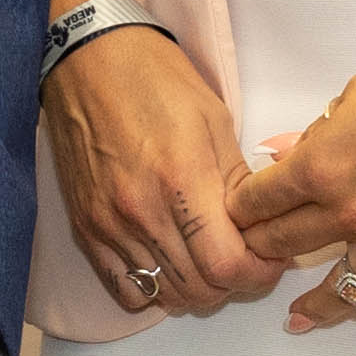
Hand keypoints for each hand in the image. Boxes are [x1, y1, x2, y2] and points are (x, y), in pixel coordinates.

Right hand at [42, 23, 268, 315]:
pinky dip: (155, 289)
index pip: (228, 266)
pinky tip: (169, 263)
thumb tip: (258, 227)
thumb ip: (237, 183)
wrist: (88, 60)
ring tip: (208, 260)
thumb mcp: (215, 121)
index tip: (269, 259)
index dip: (259, 274)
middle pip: (200, 290)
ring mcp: (109, 225)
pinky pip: (126, 289)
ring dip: (197, 289)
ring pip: (165, 296)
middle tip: (244, 258)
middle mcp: (142, 212)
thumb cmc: (157, 80)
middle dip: (234, 283)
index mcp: (182, 180)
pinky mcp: (86, 229)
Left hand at [231, 0, 355, 350]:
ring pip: (344, 290)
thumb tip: (278, 153)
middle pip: (289, 244)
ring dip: (315, 306)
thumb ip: (314, 134)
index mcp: (321, 168)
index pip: (260, 200)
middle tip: (256, 259)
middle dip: (265, 250)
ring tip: (297, 320)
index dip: (242, 208)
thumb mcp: (355, 94)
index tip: (237, 215)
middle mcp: (350, 214)